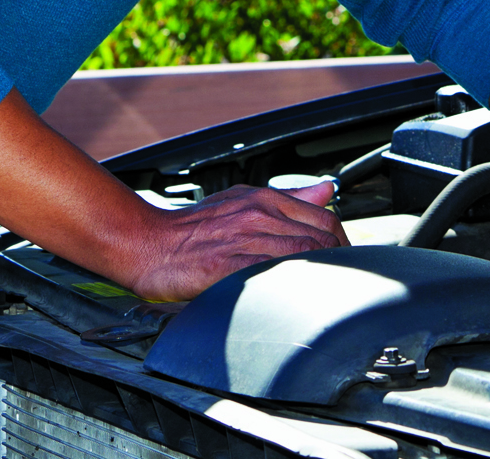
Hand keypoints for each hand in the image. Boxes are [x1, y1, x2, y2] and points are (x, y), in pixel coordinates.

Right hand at [123, 179, 348, 301]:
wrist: (145, 243)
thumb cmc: (191, 228)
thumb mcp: (241, 200)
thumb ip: (288, 198)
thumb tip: (327, 191)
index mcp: (264, 199)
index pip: (324, 218)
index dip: (342, 243)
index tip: (343, 261)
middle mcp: (258, 215)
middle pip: (320, 239)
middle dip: (338, 263)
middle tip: (340, 284)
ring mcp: (243, 240)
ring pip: (303, 256)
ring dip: (320, 276)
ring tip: (325, 294)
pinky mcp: (227, 266)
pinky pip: (273, 275)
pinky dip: (292, 286)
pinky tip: (297, 299)